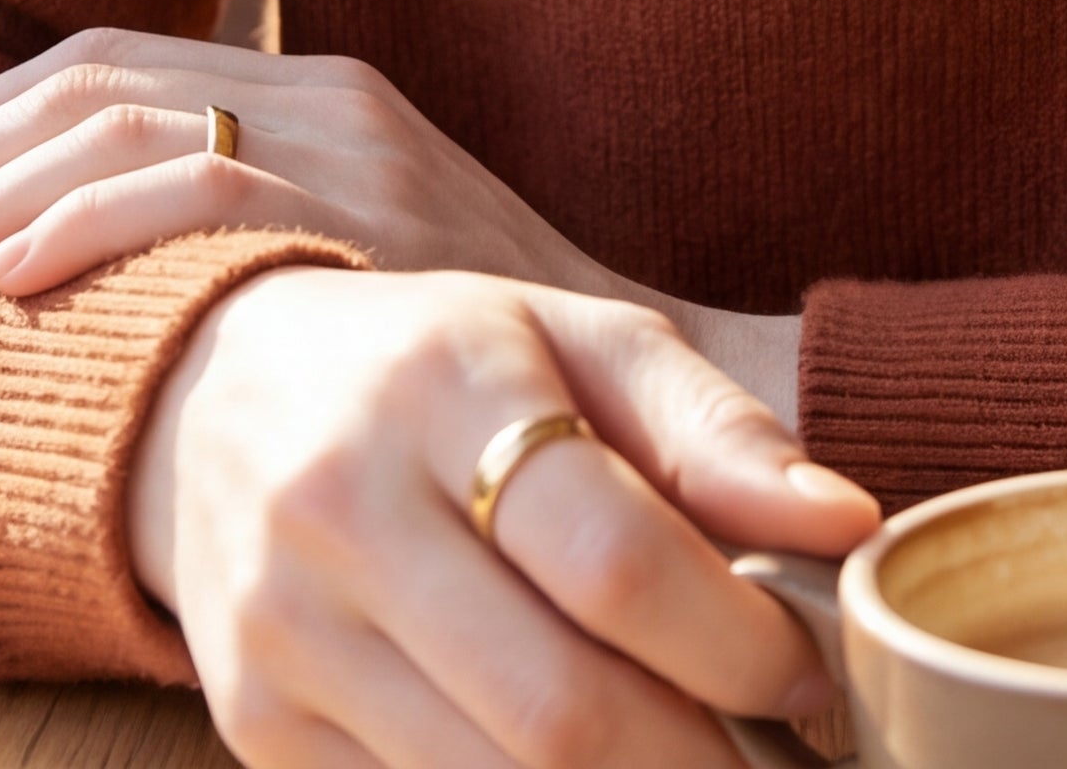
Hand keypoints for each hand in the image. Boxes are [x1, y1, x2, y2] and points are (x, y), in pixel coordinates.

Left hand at [0, 29, 614, 318]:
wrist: (644, 386)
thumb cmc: (486, 360)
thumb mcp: (356, 279)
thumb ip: (249, 254)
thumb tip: (93, 298)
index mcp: (308, 92)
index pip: (100, 70)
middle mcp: (319, 93)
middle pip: (83, 86)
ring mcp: (346, 141)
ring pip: (114, 127)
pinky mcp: (367, 205)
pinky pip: (193, 189)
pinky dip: (80, 226)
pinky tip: (3, 284)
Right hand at [137, 267, 877, 768]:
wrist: (218, 395)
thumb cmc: (447, 363)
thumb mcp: (581, 340)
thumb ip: (715, 432)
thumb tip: (849, 526)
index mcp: (442, 388)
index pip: (614, 560)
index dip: (736, 643)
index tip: (805, 675)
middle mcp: (344, 512)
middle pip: (558, 707)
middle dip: (696, 759)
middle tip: (770, 756)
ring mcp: (285, 635)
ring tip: (694, 760)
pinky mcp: (256, 730)